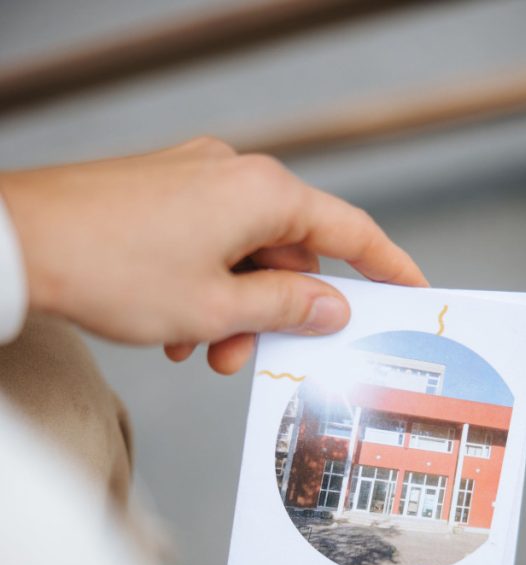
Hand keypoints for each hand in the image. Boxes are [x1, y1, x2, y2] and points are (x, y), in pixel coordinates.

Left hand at [0, 138, 426, 373]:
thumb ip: (287, 305)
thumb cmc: (115, 269)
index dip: (387, 266)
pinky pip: (209, 243)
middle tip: (249, 357)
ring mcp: (196, 178)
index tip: (412, 291)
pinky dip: (205, 288)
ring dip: (235, 309)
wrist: (24, 242)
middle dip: (277, 312)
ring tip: (199, 350)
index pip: (350, 230)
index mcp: (264, 193)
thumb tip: (333, 305)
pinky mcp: (164, 191)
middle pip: (290, 250)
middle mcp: (235, 174)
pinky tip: (174, 328)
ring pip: (246, 253)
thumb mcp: (218, 307)